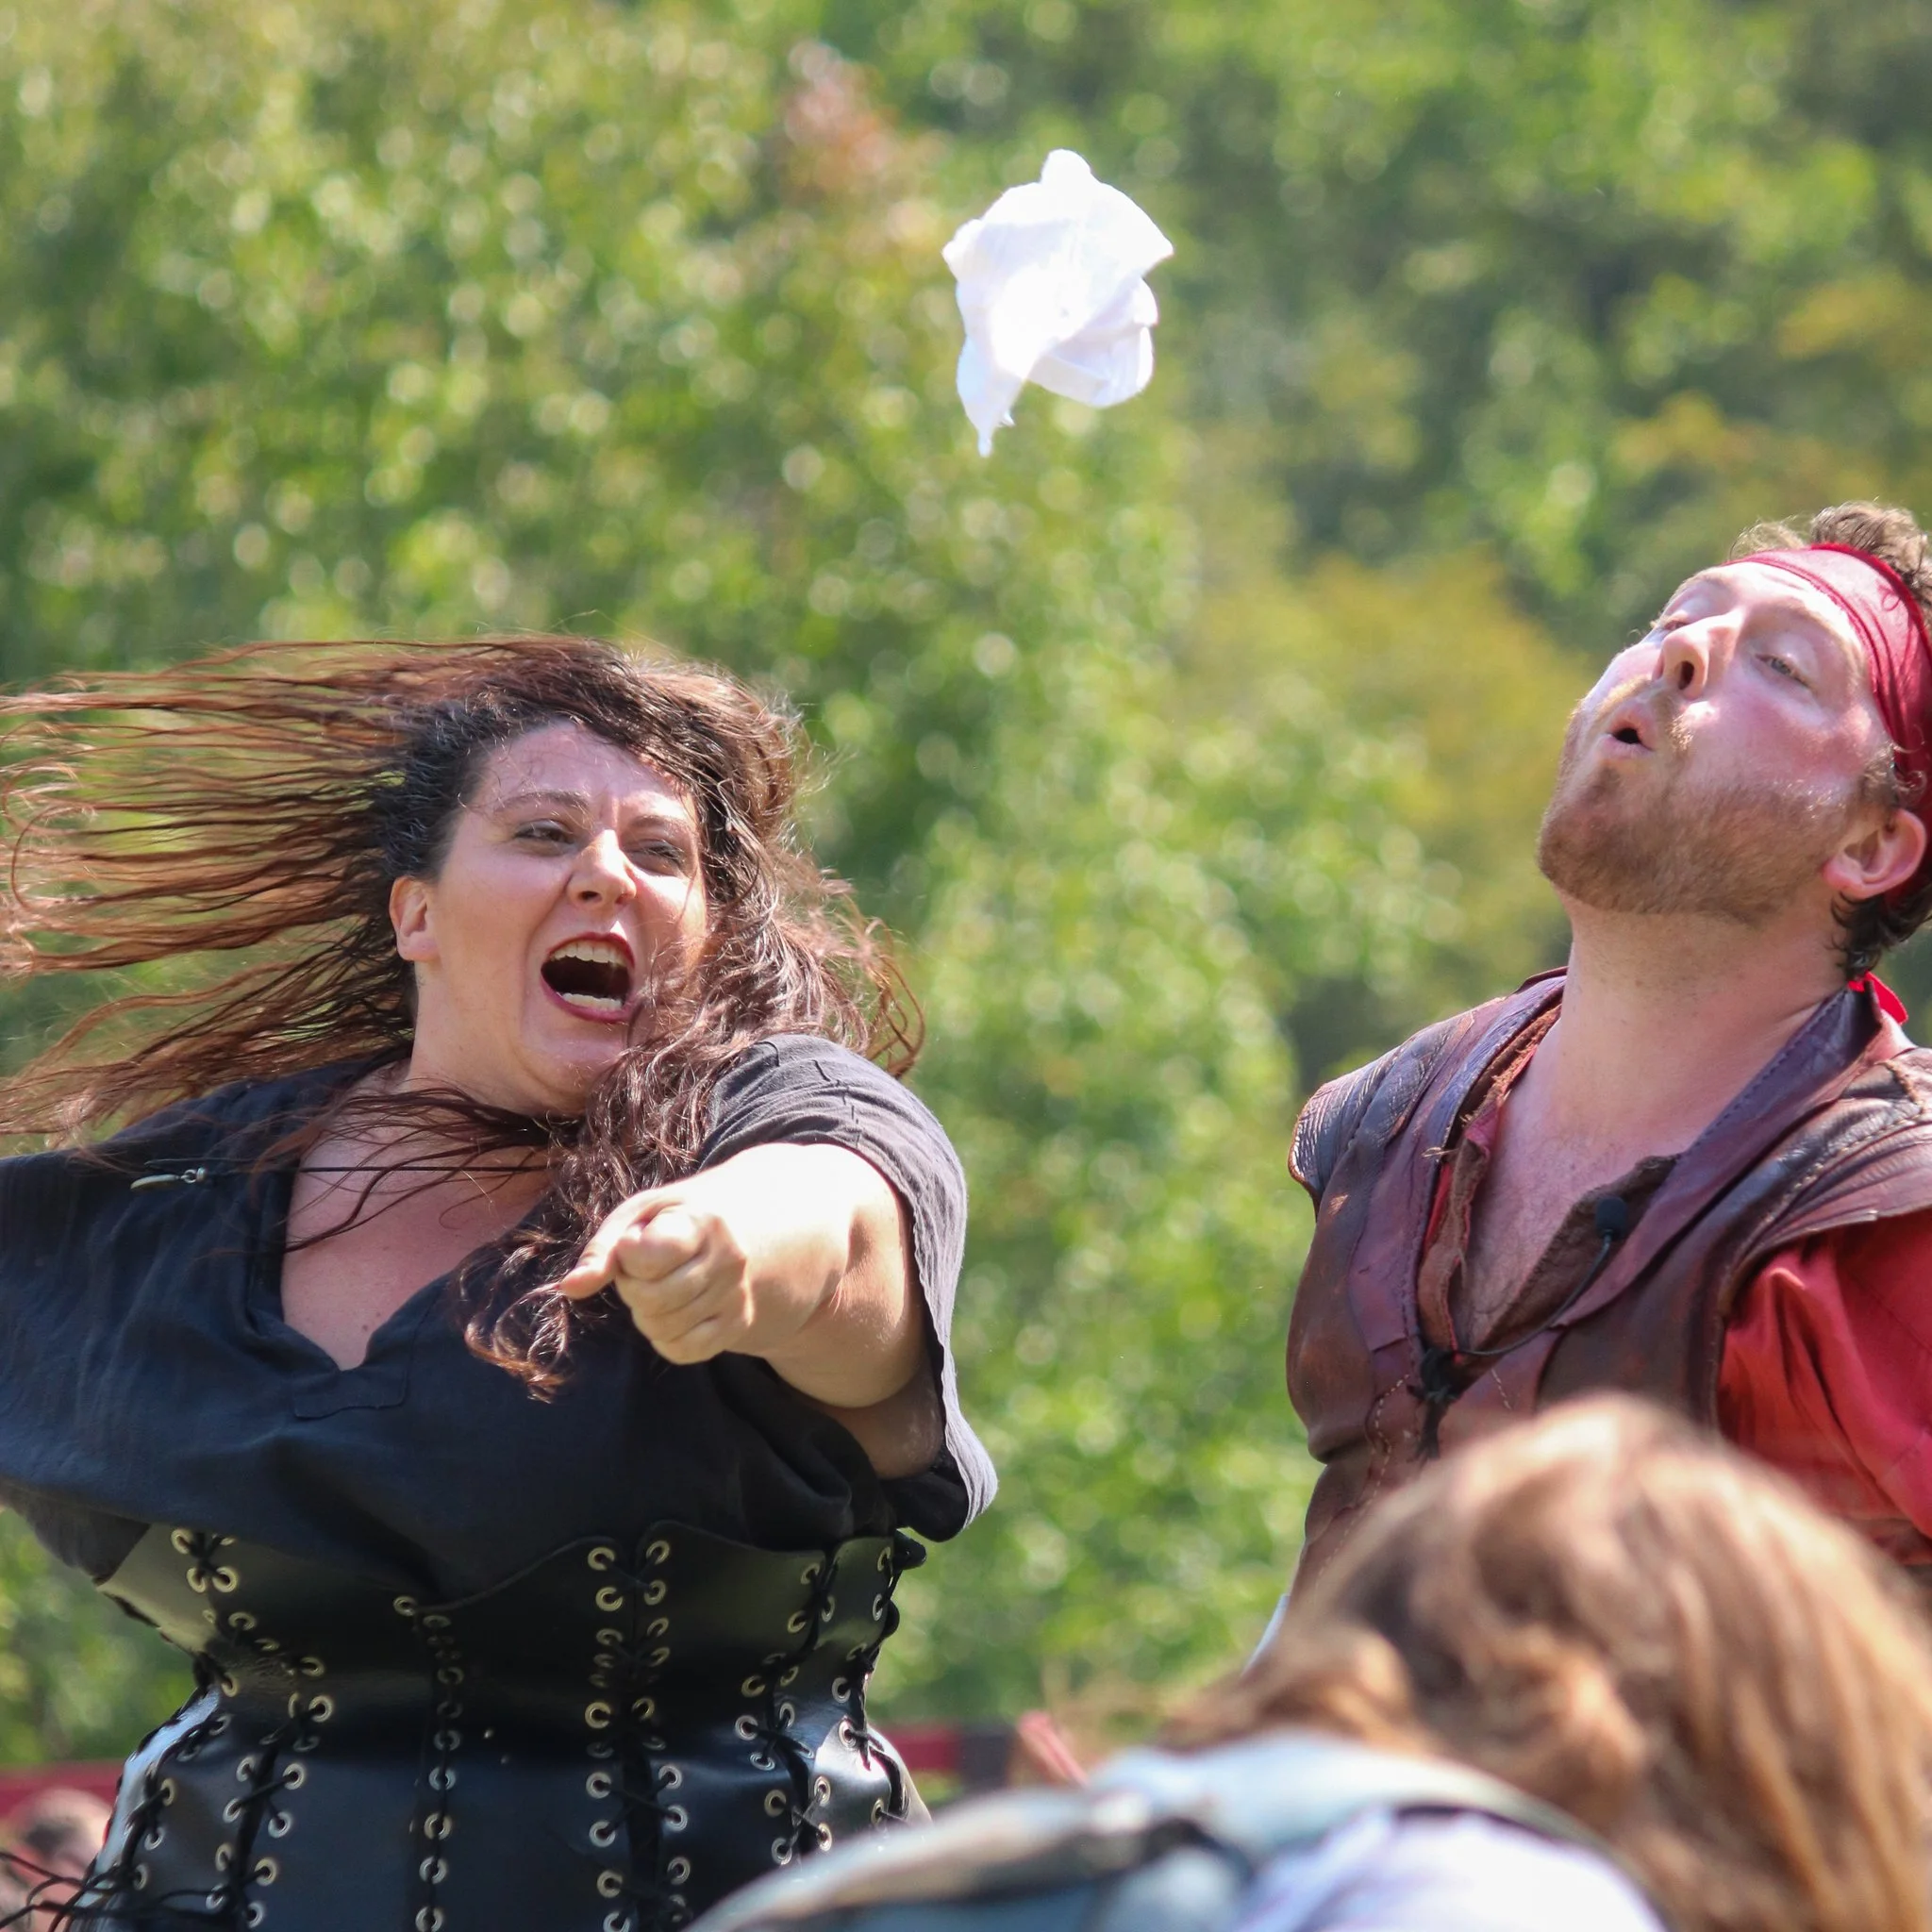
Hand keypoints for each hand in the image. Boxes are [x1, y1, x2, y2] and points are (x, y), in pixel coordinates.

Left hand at [555, 1157, 846, 1365]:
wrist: (741, 1227)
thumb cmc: (674, 1220)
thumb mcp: (638, 1215)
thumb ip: (603, 1250)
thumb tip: (569, 1288)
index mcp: (704, 1221)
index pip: (646, 1258)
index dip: (627, 1254)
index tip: (636, 1240)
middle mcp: (729, 1259)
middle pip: (650, 1299)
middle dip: (633, 1287)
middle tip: (645, 1269)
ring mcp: (737, 1294)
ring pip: (663, 1328)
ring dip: (647, 1313)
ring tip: (661, 1286)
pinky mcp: (738, 1323)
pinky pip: (682, 1351)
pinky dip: (665, 1337)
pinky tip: (672, 1311)